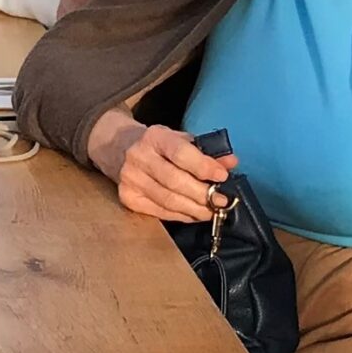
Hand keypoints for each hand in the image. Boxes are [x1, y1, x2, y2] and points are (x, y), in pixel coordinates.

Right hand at [101, 118, 235, 222]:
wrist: (120, 148)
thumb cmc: (160, 146)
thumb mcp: (181, 140)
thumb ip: (207, 151)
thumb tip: (231, 163)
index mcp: (154, 137)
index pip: (181, 153)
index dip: (203, 166)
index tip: (222, 177)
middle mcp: (138, 156)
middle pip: (174, 181)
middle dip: (203, 194)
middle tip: (222, 201)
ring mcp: (130, 179)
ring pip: (168, 200)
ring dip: (195, 209)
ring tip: (212, 211)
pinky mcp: (128, 197)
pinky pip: (160, 211)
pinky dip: (182, 215)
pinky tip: (194, 213)